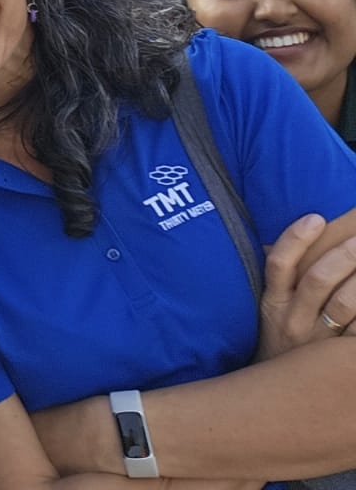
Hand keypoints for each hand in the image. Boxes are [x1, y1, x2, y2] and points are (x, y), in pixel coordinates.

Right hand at [258, 212, 355, 359]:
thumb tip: (290, 239)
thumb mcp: (270, 312)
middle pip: (318, 280)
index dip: (295, 239)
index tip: (315, 218)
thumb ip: (282, 280)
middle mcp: (292, 321)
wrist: (279, 398)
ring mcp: (319, 343)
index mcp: (273, 303)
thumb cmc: (280, 344)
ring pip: (345, 305)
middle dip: (345, 255)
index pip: (279, 264)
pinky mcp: (338, 359)